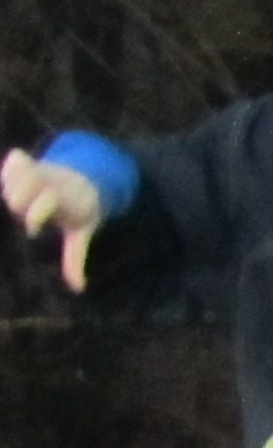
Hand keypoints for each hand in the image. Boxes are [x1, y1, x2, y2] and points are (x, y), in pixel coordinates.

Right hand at [1, 151, 100, 291]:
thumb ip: (75, 257)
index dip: (37, 214)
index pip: (50, 202)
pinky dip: (11, 165)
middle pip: (30, 186)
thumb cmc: (80, 212)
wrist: (89, 181)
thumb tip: (78, 288)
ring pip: (22, 172)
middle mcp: (54, 186)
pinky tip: (10, 168)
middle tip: (17, 205)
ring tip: (9, 186)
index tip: (33, 230)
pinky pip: (17, 160)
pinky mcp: (33, 164)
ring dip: (12, 180)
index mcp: (66, 203)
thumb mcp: (81, 232)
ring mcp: (43, 173)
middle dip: (21, 195)